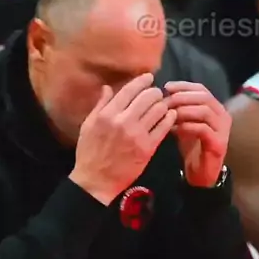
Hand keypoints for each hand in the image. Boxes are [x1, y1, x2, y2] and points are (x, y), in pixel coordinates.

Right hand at [70, 74, 176, 205]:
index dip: (142, 80)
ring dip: (163, 104)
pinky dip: (169, 118)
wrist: (97, 181)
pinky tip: (169, 116)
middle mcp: (123, 122)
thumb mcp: (88, 125)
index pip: (129, 90)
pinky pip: (164, 127)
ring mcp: (137, 135)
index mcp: (107, 114)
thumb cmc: (90, 152)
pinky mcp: (148, 148)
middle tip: (156, 93)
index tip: (149, 77)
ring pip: (159, 109)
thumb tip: (108, 87)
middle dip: (154, 92)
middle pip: (148, 97)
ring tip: (162, 105)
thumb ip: (100, 105)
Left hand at [164, 81, 230, 186]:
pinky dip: (187, 126)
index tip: (167, 87)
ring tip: (169, 114)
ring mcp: (223, 130)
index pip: (202, 89)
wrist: (201, 174)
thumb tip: (164, 95)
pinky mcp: (219, 144)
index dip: (184, 86)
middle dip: (183, 97)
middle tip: (166, 101)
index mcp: (216, 108)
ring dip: (184, 110)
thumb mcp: (185, 124)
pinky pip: (203, 129)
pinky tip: (175, 129)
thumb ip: (179, 110)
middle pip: (204, 97)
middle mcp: (223, 116)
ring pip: (204, 111)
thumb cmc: (193, 147)